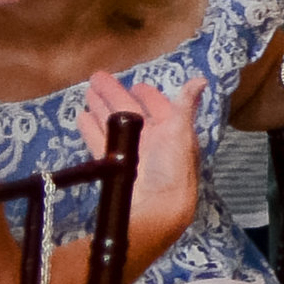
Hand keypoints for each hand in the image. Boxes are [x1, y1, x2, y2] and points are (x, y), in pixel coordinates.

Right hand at [78, 73, 199, 267]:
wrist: (158, 205)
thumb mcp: (181, 130)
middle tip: (95, 79)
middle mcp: (152, 140)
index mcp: (171, 130)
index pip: (157, 106)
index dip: (147, 95)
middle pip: (129, 112)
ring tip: (87, 94)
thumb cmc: (172, 165)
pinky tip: (81, 118)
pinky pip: (101, 143)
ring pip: (113, 125)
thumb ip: (186, 105)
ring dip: (100, 109)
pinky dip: (92, 130)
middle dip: (114, 95)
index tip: (135, 84)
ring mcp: (133, 153)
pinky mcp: (116, 166)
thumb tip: (202, 80)